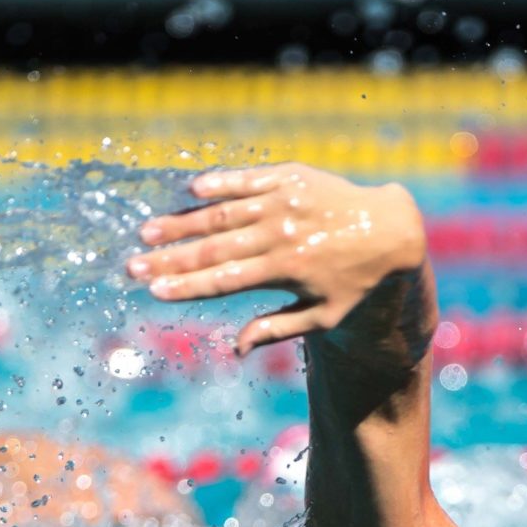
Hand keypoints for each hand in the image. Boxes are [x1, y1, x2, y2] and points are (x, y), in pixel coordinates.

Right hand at [127, 165, 427, 356]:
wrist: (392, 231)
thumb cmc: (356, 283)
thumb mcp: (324, 317)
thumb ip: (277, 329)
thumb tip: (235, 350)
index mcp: (286, 270)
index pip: (224, 280)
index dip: (187, 286)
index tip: (155, 292)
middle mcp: (281, 234)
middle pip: (214, 249)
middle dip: (170, 259)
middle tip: (134, 266)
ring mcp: (285, 202)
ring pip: (223, 213)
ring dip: (183, 223)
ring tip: (147, 231)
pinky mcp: (291, 177)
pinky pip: (248, 179)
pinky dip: (220, 183)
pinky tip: (191, 191)